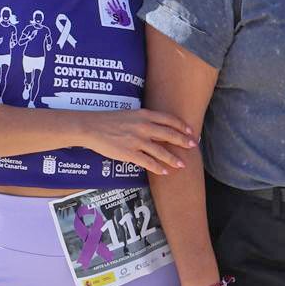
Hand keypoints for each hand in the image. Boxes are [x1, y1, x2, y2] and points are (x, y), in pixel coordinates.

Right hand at [77, 107, 196, 175]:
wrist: (91, 127)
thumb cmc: (108, 120)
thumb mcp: (130, 114)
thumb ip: (144, 119)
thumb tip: (156, 125)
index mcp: (144, 115)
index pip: (169, 119)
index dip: (182, 126)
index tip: (190, 132)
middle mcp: (144, 127)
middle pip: (169, 134)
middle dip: (183, 141)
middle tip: (193, 146)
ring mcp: (137, 141)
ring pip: (161, 151)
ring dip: (173, 159)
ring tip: (182, 165)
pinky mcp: (129, 153)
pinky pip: (148, 162)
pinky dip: (158, 168)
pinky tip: (165, 172)